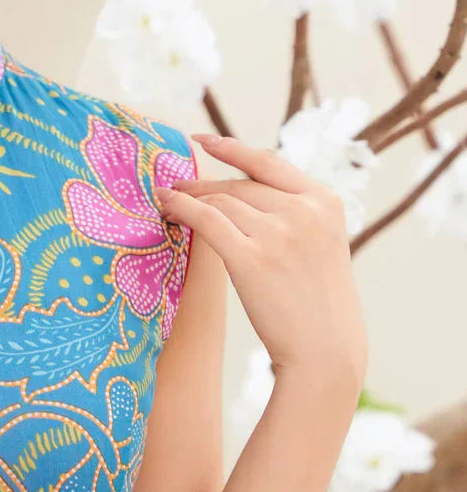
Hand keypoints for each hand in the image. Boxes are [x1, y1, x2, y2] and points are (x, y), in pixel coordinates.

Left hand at [154, 132, 367, 380]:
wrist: (325, 350)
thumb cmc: (318, 304)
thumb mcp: (321, 246)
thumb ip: (293, 214)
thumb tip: (242, 193)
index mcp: (324, 201)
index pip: (268, 164)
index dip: (232, 149)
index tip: (203, 140)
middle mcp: (303, 211)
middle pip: (239, 185)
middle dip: (203, 184)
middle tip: (175, 186)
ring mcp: (278, 233)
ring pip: (220, 201)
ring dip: (188, 198)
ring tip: (167, 201)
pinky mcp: (251, 258)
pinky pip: (206, 220)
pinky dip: (181, 209)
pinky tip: (167, 207)